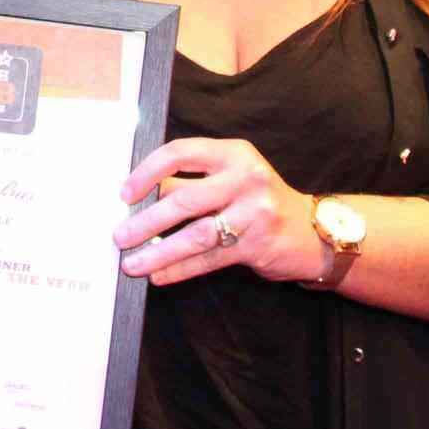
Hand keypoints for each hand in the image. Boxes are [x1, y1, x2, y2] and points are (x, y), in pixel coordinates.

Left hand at [115, 137, 316, 285]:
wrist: (310, 232)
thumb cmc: (256, 201)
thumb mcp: (231, 177)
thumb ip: (192, 181)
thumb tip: (138, 198)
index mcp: (232, 153)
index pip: (180, 153)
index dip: (147, 172)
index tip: (124, 194)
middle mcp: (245, 178)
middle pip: (184, 199)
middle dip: (145, 221)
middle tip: (119, 236)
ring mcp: (255, 212)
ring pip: (194, 234)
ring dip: (158, 251)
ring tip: (132, 263)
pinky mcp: (257, 245)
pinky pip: (209, 259)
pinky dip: (180, 269)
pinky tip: (159, 275)